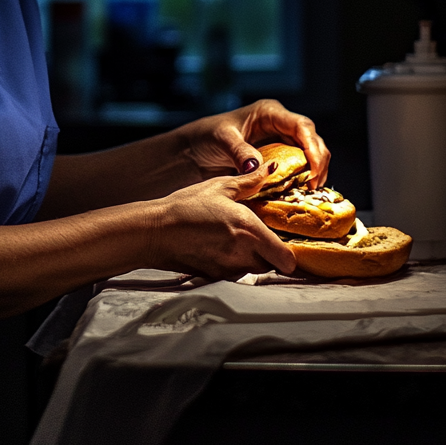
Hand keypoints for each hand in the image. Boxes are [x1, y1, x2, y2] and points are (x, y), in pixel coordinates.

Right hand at [151, 160, 296, 277]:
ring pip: (255, 269)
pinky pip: (236, 272)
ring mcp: (230, 269)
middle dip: (270, 252)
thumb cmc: (186, 206)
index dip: (289, 253)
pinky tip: (217, 245)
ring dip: (252, 257)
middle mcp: (244, 254)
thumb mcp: (220, 186)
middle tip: (256, 234)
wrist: (155, 231)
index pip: (288, 260)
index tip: (283, 241)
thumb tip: (271, 168)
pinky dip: (233, 262)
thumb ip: (250, 181)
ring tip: (233, 237)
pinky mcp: (216, 276)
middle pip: (273, 265)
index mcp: (250, 230)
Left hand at [179, 98, 329, 189]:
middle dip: (318, 162)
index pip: (301, 126)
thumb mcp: (221, 140)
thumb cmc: (205, 137)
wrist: (193, 152)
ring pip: (309, 155)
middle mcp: (279, 125)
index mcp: (269, 113)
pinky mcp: (277, 159)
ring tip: (308, 192)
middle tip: (313, 186)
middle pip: (312, 140)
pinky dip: (301, 180)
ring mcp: (280, 141)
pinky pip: (297, 168)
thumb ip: (240, 151)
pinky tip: (298, 194)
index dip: (313, 146)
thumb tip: (258, 166)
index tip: (314, 168)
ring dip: (313, 173)